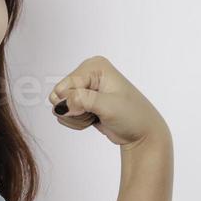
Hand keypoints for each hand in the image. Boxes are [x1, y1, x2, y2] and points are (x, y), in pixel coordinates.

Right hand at [49, 56, 168, 148]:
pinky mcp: (81, 101)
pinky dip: (76, 121)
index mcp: (95, 66)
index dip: (75, 102)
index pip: (64, 87)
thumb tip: (60, 104)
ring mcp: (84, 88)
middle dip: (74, 110)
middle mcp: (87, 74)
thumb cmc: (133, 116)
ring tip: (96, 116)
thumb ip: (81, 100)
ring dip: (76, 117)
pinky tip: (93, 119)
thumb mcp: (108, 106)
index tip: (96, 106)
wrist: (142, 134)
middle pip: (58, 96)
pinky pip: (63, 114)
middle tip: (95, 112)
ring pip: (59, 106)